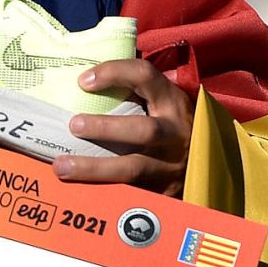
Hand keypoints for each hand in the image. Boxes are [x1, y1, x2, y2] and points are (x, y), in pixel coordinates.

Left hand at [53, 58, 193, 196]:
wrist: (206, 165)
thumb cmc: (170, 126)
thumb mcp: (160, 104)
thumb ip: (132, 93)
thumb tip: (78, 83)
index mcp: (172, 102)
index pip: (145, 76)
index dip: (115, 73)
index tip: (83, 81)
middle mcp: (175, 133)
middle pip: (143, 130)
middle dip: (105, 128)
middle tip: (73, 125)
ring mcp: (170, 165)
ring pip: (133, 168)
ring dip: (94, 168)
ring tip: (62, 166)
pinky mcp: (163, 191)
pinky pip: (131, 193)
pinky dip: (103, 192)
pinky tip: (78, 191)